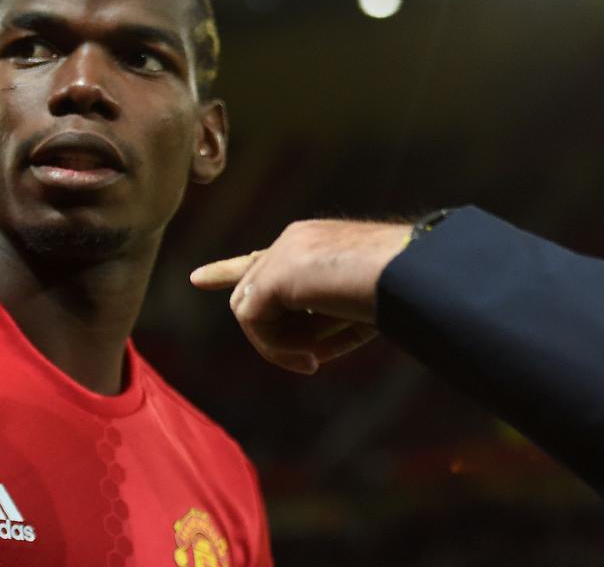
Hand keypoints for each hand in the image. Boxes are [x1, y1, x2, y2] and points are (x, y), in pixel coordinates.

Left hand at [190, 220, 410, 373]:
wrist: (406, 271)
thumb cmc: (400, 291)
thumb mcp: (360, 308)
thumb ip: (323, 321)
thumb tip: (300, 352)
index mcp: (314, 244)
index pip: (262, 259)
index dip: (228, 270)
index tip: (197, 279)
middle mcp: (291, 242)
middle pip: (259, 301)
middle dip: (280, 338)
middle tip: (312, 361)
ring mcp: (279, 255)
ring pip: (252, 315)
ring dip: (283, 345)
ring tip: (315, 358)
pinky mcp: (272, 275)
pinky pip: (253, 324)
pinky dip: (277, 348)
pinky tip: (310, 357)